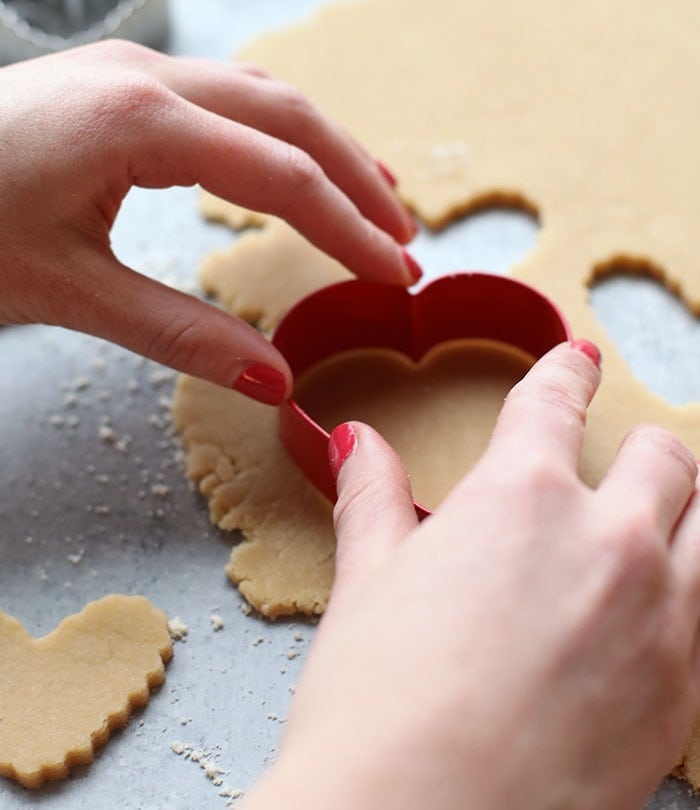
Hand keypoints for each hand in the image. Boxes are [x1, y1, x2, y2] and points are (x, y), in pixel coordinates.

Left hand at [0, 40, 417, 401]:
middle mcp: (147, 74)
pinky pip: (225, 92)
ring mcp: (131, 66)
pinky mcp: (116, 78)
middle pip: (290, 114)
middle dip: (356, 178)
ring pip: (263, 92)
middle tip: (404, 241)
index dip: (346, 228)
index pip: (278, 173)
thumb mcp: (66, 289)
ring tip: (376, 199)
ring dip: (326, 145)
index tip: (396, 274)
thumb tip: (273, 381)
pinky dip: (277, 131)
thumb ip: (178, 333)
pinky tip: (293, 162)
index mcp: (139, 118)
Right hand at [247, 342, 699, 808]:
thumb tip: (358, 443)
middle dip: (643, 451)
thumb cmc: (380, 707)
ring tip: (654, 531)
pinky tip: (652, 618)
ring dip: (685, 517)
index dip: (566, 373)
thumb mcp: (368, 585)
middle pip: (666, 459)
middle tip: (623, 464)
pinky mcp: (686, 695)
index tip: (576, 363)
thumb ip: (374, 498)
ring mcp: (663, 620)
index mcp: (524, 497)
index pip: (557, 403)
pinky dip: (689, 597)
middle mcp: (611, 542)